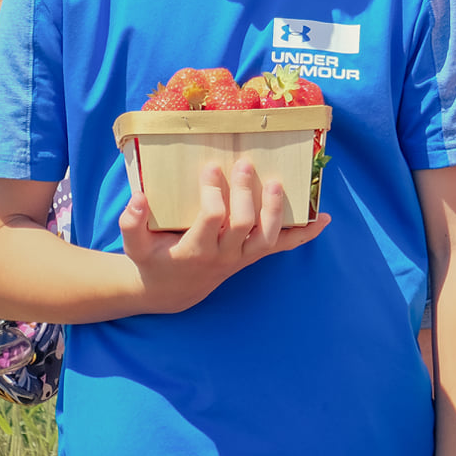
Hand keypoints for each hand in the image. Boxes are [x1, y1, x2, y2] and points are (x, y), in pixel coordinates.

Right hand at [120, 160, 328, 313]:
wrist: (170, 291)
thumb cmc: (153, 260)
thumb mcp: (134, 246)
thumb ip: (131, 223)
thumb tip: (139, 196)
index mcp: (193, 251)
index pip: (212, 219)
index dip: (214, 194)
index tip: (210, 169)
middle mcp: (222, 257)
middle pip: (243, 224)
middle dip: (245, 193)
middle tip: (244, 164)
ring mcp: (241, 258)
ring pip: (267, 238)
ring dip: (277, 210)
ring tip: (277, 183)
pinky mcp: (253, 256)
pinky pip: (283, 247)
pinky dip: (305, 235)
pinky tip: (324, 219)